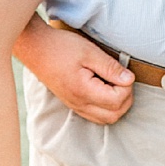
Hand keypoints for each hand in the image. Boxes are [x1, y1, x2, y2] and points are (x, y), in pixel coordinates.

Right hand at [14, 17, 134, 123]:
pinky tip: (104, 90)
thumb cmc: (60, 46)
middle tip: (121, 78)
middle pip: (114, 115)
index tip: (122, 72)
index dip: (126, 87)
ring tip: (114, 84)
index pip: (117, 101)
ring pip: (106, 119)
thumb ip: (111, 67)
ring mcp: (75, 105)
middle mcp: (79, 103)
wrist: (35, 47)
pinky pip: (95, 115)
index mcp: (83, 91)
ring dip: (117, 105)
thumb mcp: (89, 51)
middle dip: (125, 98)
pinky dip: (106, 107)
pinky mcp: (72, 103)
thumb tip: (129, 79)